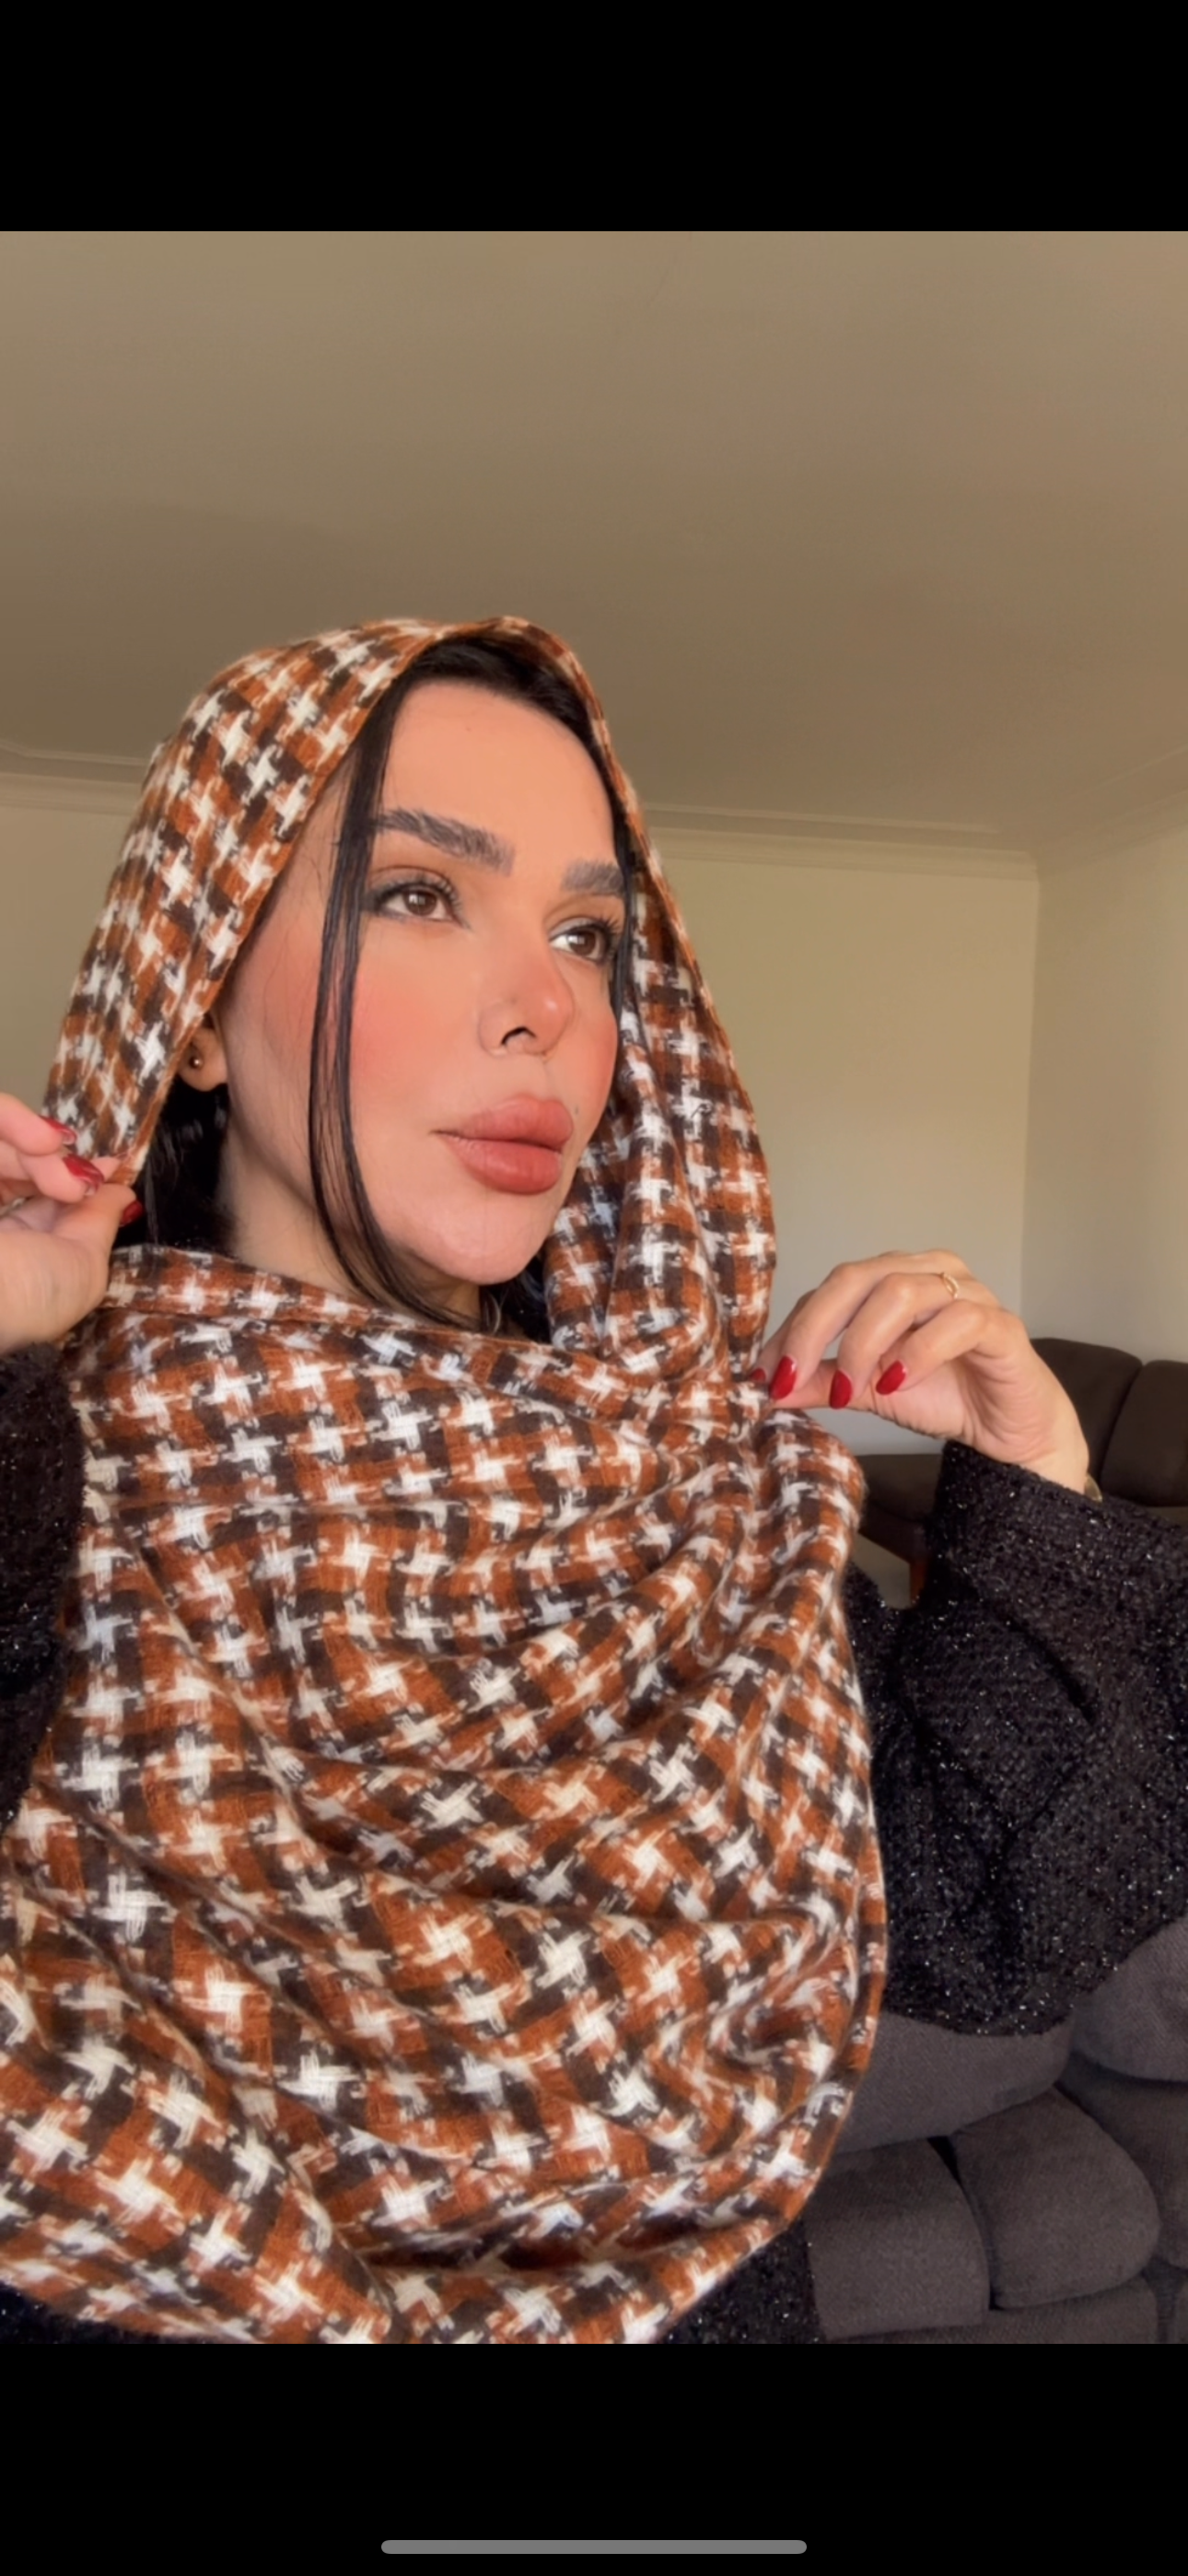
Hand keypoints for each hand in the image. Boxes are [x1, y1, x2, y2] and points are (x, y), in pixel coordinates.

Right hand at [0, 1095, 137, 1356]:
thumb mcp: (81, 1270)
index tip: (108, 1165)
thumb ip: (98, 1223)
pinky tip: (40, 1140)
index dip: (67, 1174)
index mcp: (9, 1248)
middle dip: (52, 1160)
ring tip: (50, 1151)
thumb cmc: (26, 1296)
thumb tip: (119, 1190)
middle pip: (15, 1160)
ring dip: (32, 1140)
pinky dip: (10, 1121)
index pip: (36, 1194)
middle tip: (75, 1176)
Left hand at [758, 1250, 1089, 1491]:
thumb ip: (823, 1380)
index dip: (793, 1328)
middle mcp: (930, 1272)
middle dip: (816, 1328)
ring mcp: (968, 1294)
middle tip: (790, 1376)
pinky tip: (898, 1381)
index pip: (830, 1289)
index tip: (763, 1373)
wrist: (1009, 1429)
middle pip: (858, 1277)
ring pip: (903, 1292)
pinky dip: (918, 1351)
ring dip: (864, 1342)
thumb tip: (766, 1387)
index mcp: (894, 1278)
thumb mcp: (868, 1389)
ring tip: (850, 1387)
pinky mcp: (1001, 1325)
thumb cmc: (943, 1394)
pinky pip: (957, 1322)